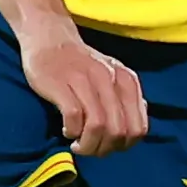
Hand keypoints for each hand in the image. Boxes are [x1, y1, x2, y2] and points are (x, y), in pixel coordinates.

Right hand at [22, 26, 148, 156]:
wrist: (48, 37)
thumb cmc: (79, 64)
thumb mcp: (111, 77)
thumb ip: (125, 100)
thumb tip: (134, 128)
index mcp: (126, 80)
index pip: (138, 127)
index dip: (124, 145)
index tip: (107, 146)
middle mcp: (109, 79)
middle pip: (118, 131)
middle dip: (104, 149)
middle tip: (89, 149)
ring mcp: (85, 80)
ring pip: (98, 126)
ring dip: (88, 144)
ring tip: (76, 144)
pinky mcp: (60, 83)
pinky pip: (74, 116)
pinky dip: (71, 130)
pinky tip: (66, 130)